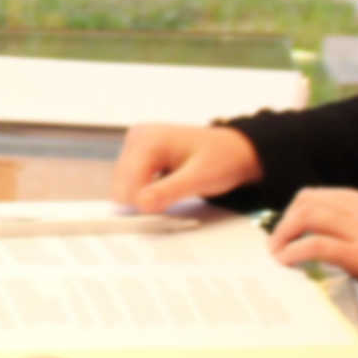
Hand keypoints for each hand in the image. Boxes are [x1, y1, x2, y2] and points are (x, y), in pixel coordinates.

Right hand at [110, 123, 261, 213]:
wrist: (234, 151)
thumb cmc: (222, 159)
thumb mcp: (199, 178)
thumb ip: (169, 191)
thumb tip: (142, 204)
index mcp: (148, 139)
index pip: (128, 182)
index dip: (142, 204)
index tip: (159, 218)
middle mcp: (137, 138)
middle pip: (122, 185)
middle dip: (142, 202)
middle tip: (168, 208)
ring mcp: (136, 146)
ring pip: (124, 186)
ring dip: (143, 199)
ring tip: (170, 198)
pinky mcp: (138, 156)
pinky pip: (131, 183)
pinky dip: (145, 194)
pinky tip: (164, 193)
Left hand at [268, 187, 357, 315]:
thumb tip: (328, 240)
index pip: (322, 195)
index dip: (297, 210)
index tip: (287, 228)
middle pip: (309, 201)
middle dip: (286, 220)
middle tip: (277, 242)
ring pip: (308, 217)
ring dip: (284, 235)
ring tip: (277, 253)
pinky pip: (316, 245)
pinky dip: (294, 252)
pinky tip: (287, 262)